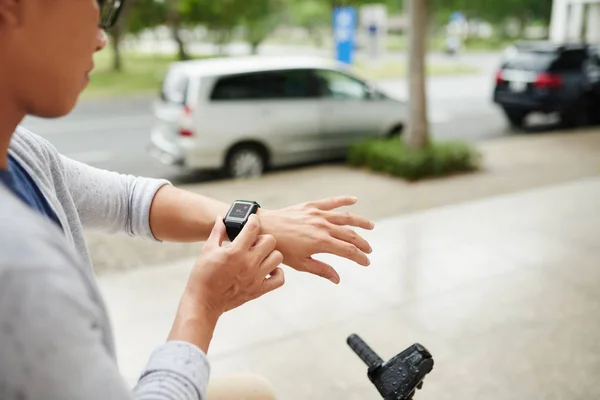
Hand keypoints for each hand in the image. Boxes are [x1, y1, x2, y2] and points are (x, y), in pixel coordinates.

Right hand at [187, 214, 284, 313]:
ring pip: (277, 257)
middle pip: (270, 240)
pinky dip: (276, 273)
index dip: (253, 220)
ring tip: (260, 256)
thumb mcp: (207, 251)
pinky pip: (279, 279)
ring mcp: (256, 277)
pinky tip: (266, 270)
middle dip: (262, 238)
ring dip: (270, 254)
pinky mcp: (259, 290)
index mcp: (235, 252)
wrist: (203, 301)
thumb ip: (217, 233)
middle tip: (254, 242)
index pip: (253, 227)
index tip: (251, 220)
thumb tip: (220, 219)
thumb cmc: (202, 276)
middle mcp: (248, 263)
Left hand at [258, 196, 374, 283]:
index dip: (360, 257)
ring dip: (360, 222)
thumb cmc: (280, 249)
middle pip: (350, 235)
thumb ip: (321, 270)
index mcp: (322, 242)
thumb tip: (338, 279)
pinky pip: (331, 202)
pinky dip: (343, 200)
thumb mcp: (300, 264)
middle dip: (362, 243)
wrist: (264, 229)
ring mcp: (318, 214)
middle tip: (369, 250)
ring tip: (371, 226)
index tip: (366, 262)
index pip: (348, 250)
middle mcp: (323, 226)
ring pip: (345, 217)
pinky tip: (354, 200)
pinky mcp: (311, 206)